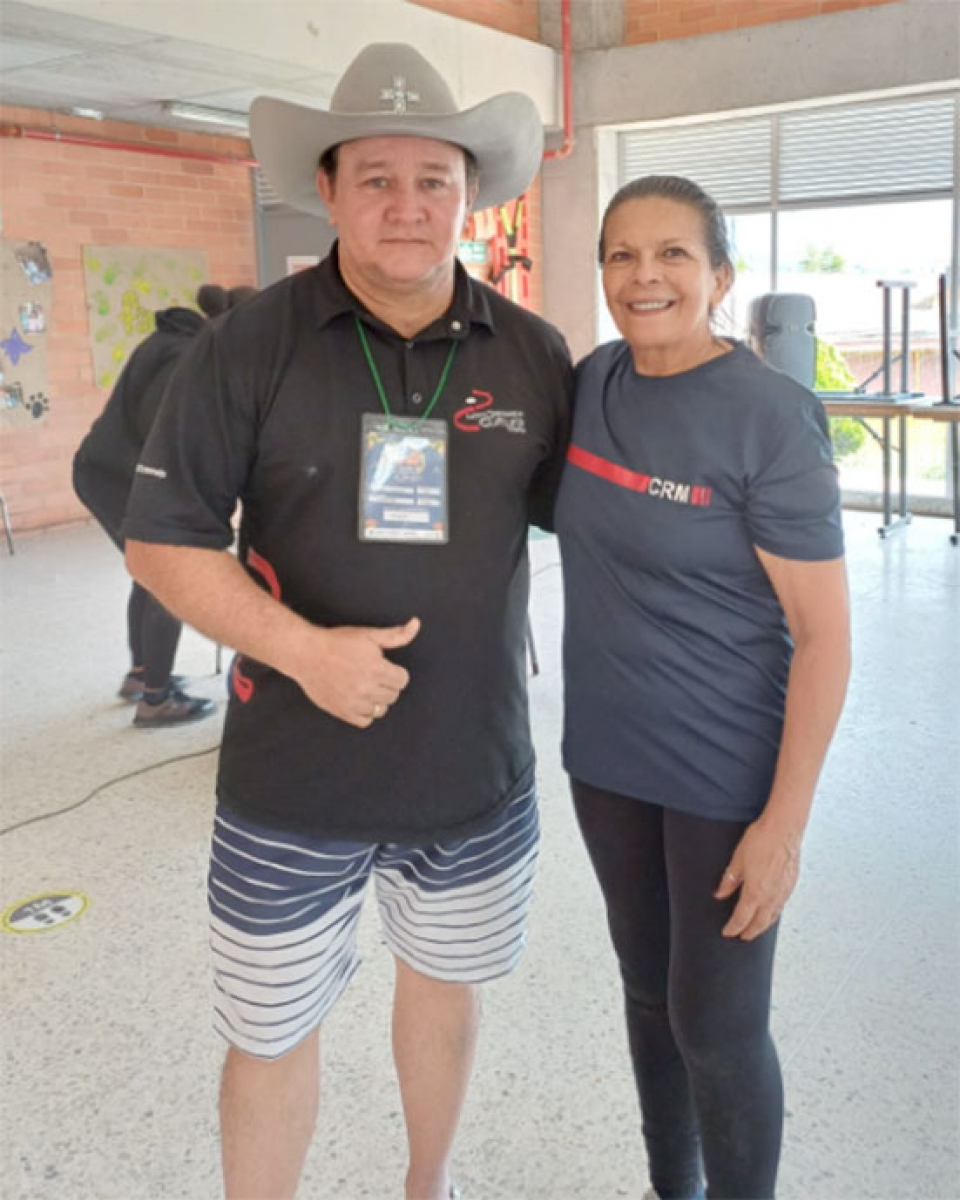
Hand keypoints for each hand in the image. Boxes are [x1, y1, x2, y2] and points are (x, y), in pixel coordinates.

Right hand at [294, 617, 419, 727]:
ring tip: (364, 686)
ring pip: (381, 710)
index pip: (402, 680)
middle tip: (372, 675)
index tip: (384, 667)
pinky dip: (365, 712)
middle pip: (393, 695)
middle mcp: (366, 688)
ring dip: (376, 699)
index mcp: (376, 668)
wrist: (306, 653)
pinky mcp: (342, 711)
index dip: (395, 672)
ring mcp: (354, 702)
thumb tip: (416, 624)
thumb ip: (396, 635)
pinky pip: (365, 721)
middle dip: (387, 684)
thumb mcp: (369, 634)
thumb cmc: (338, 642)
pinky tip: (358, 699)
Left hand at [714, 817, 800, 940]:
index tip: (727, 932)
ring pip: (773, 916)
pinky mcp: (792, 884)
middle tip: (742, 936)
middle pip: (759, 923)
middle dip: (749, 932)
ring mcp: (784, 891)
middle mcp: (771, 896)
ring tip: (756, 928)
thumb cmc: (761, 840)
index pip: (742, 918)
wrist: (784, 828)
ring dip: (763, 925)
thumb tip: (720, 893)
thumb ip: (729, 880)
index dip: (733, 927)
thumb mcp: (738, 859)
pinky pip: (782, 905)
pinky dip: (774, 913)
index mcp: (755, 892)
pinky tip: (771, 910)